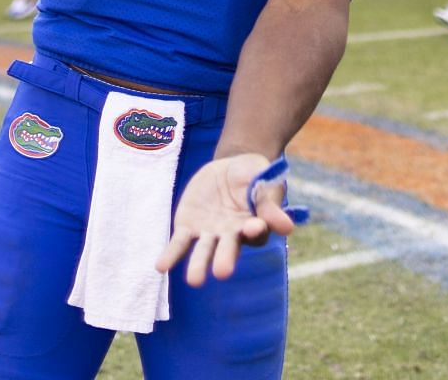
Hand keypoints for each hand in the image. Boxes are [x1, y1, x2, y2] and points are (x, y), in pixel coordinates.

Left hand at [156, 154, 296, 287]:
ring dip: (198, 265)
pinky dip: (171, 255)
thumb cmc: (254, 177)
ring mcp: (210, 233)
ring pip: (203, 251)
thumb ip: (269, 204)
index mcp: (254, 225)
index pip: (256, 232)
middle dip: (224, 259)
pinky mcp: (188, 227)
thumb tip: (287, 228)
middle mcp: (232, 235)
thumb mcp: (263, 182)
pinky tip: (160, 267)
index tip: (254, 227)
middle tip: (221, 272)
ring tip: (194, 280)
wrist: (230, 167)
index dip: (255, 230)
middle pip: (228, 249)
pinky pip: (179, 243)